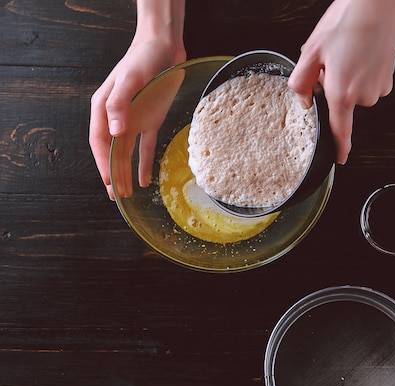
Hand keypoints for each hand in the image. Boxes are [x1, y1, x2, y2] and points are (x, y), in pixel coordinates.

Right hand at [89, 0, 185, 199]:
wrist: (163, 47)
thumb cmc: (142, 59)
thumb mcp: (130, 79)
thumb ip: (120, 104)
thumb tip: (115, 132)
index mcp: (104, 107)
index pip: (99, 141)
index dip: (102, 163)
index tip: (108, 181)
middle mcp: (116, 117)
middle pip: (112, 151)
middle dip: (113, 175)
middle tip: (116, 197)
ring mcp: (133, 119)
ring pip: (127, 152)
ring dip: (126, 173)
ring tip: (128, 194)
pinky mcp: (150, 120)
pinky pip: (145, 146)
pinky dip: (145, 163)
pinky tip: (146, 180)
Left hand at [289, 0, 394, 163]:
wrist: (381, 3)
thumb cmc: (347, 22)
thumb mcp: (312, 50)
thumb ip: (301, 82)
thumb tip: (303, 100)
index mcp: (342, 93)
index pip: (340, 132)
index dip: (339, 149)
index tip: (339, 159)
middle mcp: (363, 96)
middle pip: (342, 103)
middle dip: (331, 87)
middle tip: (329, 60)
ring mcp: (379, 88)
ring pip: (355, 92)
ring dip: (346, 78)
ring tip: (345, 51)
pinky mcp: (389, 78)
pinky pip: (369, 83)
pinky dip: (361, 72)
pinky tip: (359, 51)